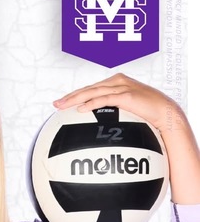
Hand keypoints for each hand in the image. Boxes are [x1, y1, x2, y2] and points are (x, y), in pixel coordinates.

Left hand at [54, 72, 199, 202]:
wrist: (165, 115)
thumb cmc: (147, 118)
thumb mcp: (126, 117)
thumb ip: (112, 120)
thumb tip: (99, 138)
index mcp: (115, 85)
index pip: (91, 90)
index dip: (75, 96)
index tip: (61, 104)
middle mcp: (117, 83)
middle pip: (88, 89)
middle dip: (70, 97)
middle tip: (55, 105)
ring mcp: (121, 88)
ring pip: (93, 91)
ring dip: (75, 99)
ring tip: (62, 106)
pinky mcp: (127, 95)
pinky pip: (105, 99)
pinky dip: (92, 103)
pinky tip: (80, 110)